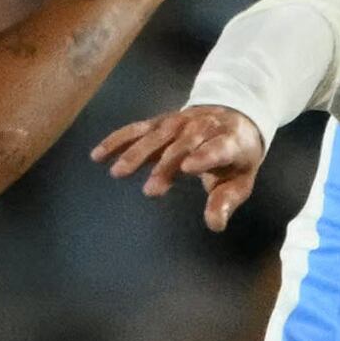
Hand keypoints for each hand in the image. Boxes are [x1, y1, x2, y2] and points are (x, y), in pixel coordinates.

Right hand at [93, 104, 267, 228]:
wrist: (232, 116)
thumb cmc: (236, 157)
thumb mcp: (240, 181)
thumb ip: (225, 201)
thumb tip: (215, 224)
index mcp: (230, 140)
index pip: (218, 147)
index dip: (204, 156)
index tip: (187, 168)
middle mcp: (204, 126)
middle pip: (183, 145)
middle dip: (166, 166)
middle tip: (150, 190)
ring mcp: (180, 121)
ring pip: (157, 135)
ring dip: (137, 152)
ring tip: (118, 172)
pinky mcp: (161, 121)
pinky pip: (137, 130)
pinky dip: (118, 140)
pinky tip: (98, 154)